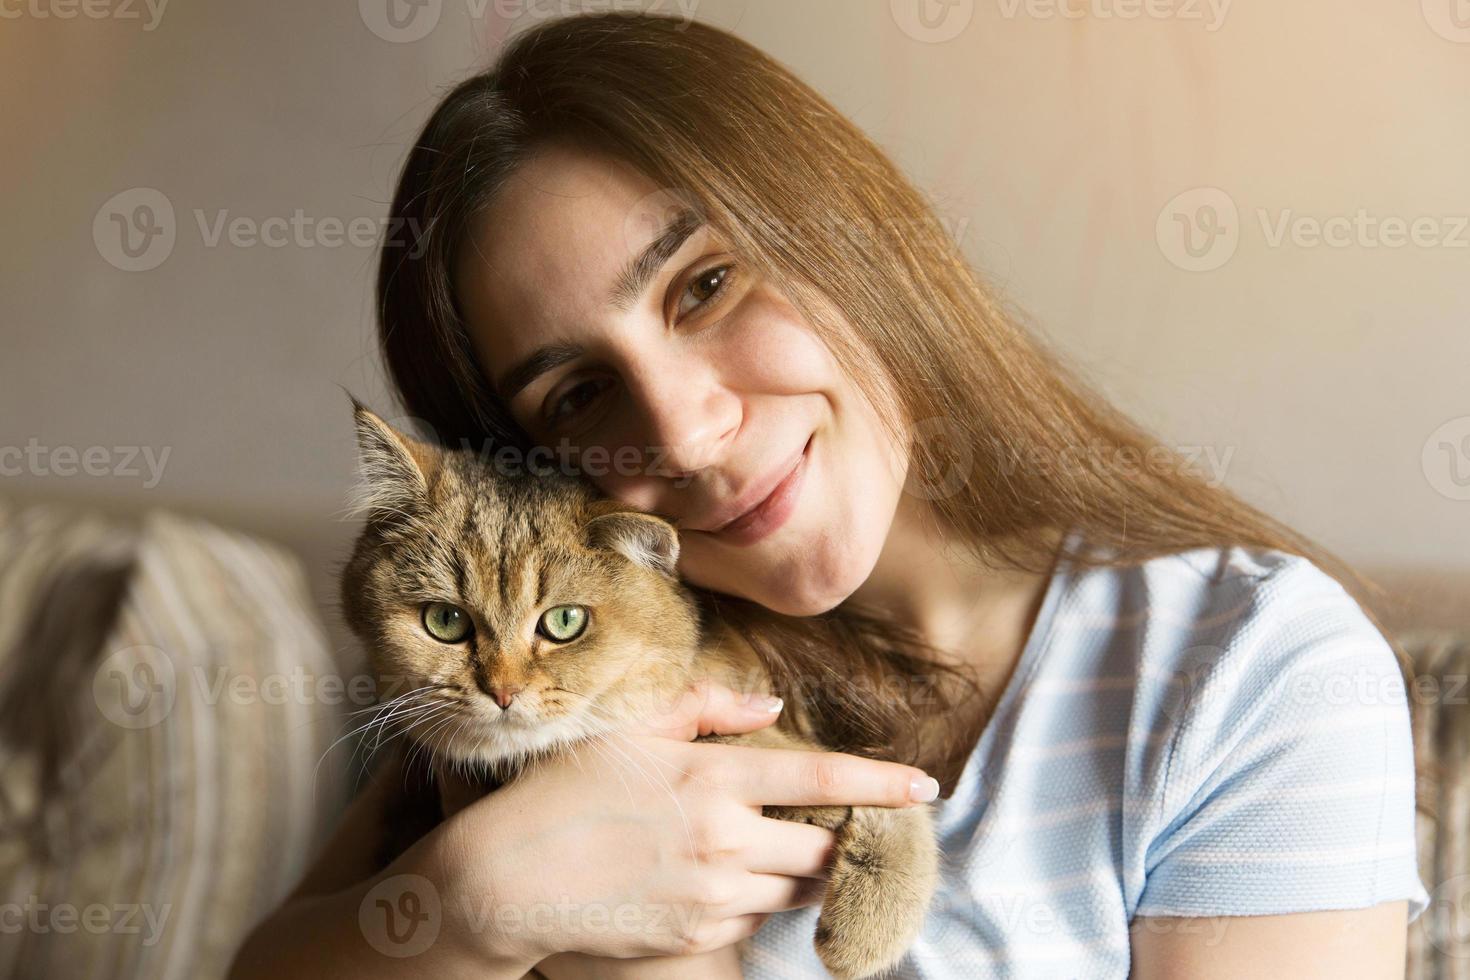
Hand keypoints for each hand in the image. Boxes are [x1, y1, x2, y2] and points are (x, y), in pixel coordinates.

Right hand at [425, 680, 934, 968]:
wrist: (507, 881)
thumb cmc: (563, 791)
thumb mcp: (630, 729)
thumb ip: (707, 707)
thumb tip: (772, 706)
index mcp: (714, 778)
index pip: (823, 778)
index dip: (882, 782)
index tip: (927, 787)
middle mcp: (726, 840)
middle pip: (826, 847)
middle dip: (845, 838)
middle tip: (842, 824)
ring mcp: (716, 895)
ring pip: (797, 886)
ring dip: (803, 868)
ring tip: (773, 846)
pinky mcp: (700, 936)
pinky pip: (755, 917)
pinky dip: (756, 896)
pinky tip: (717, 876)